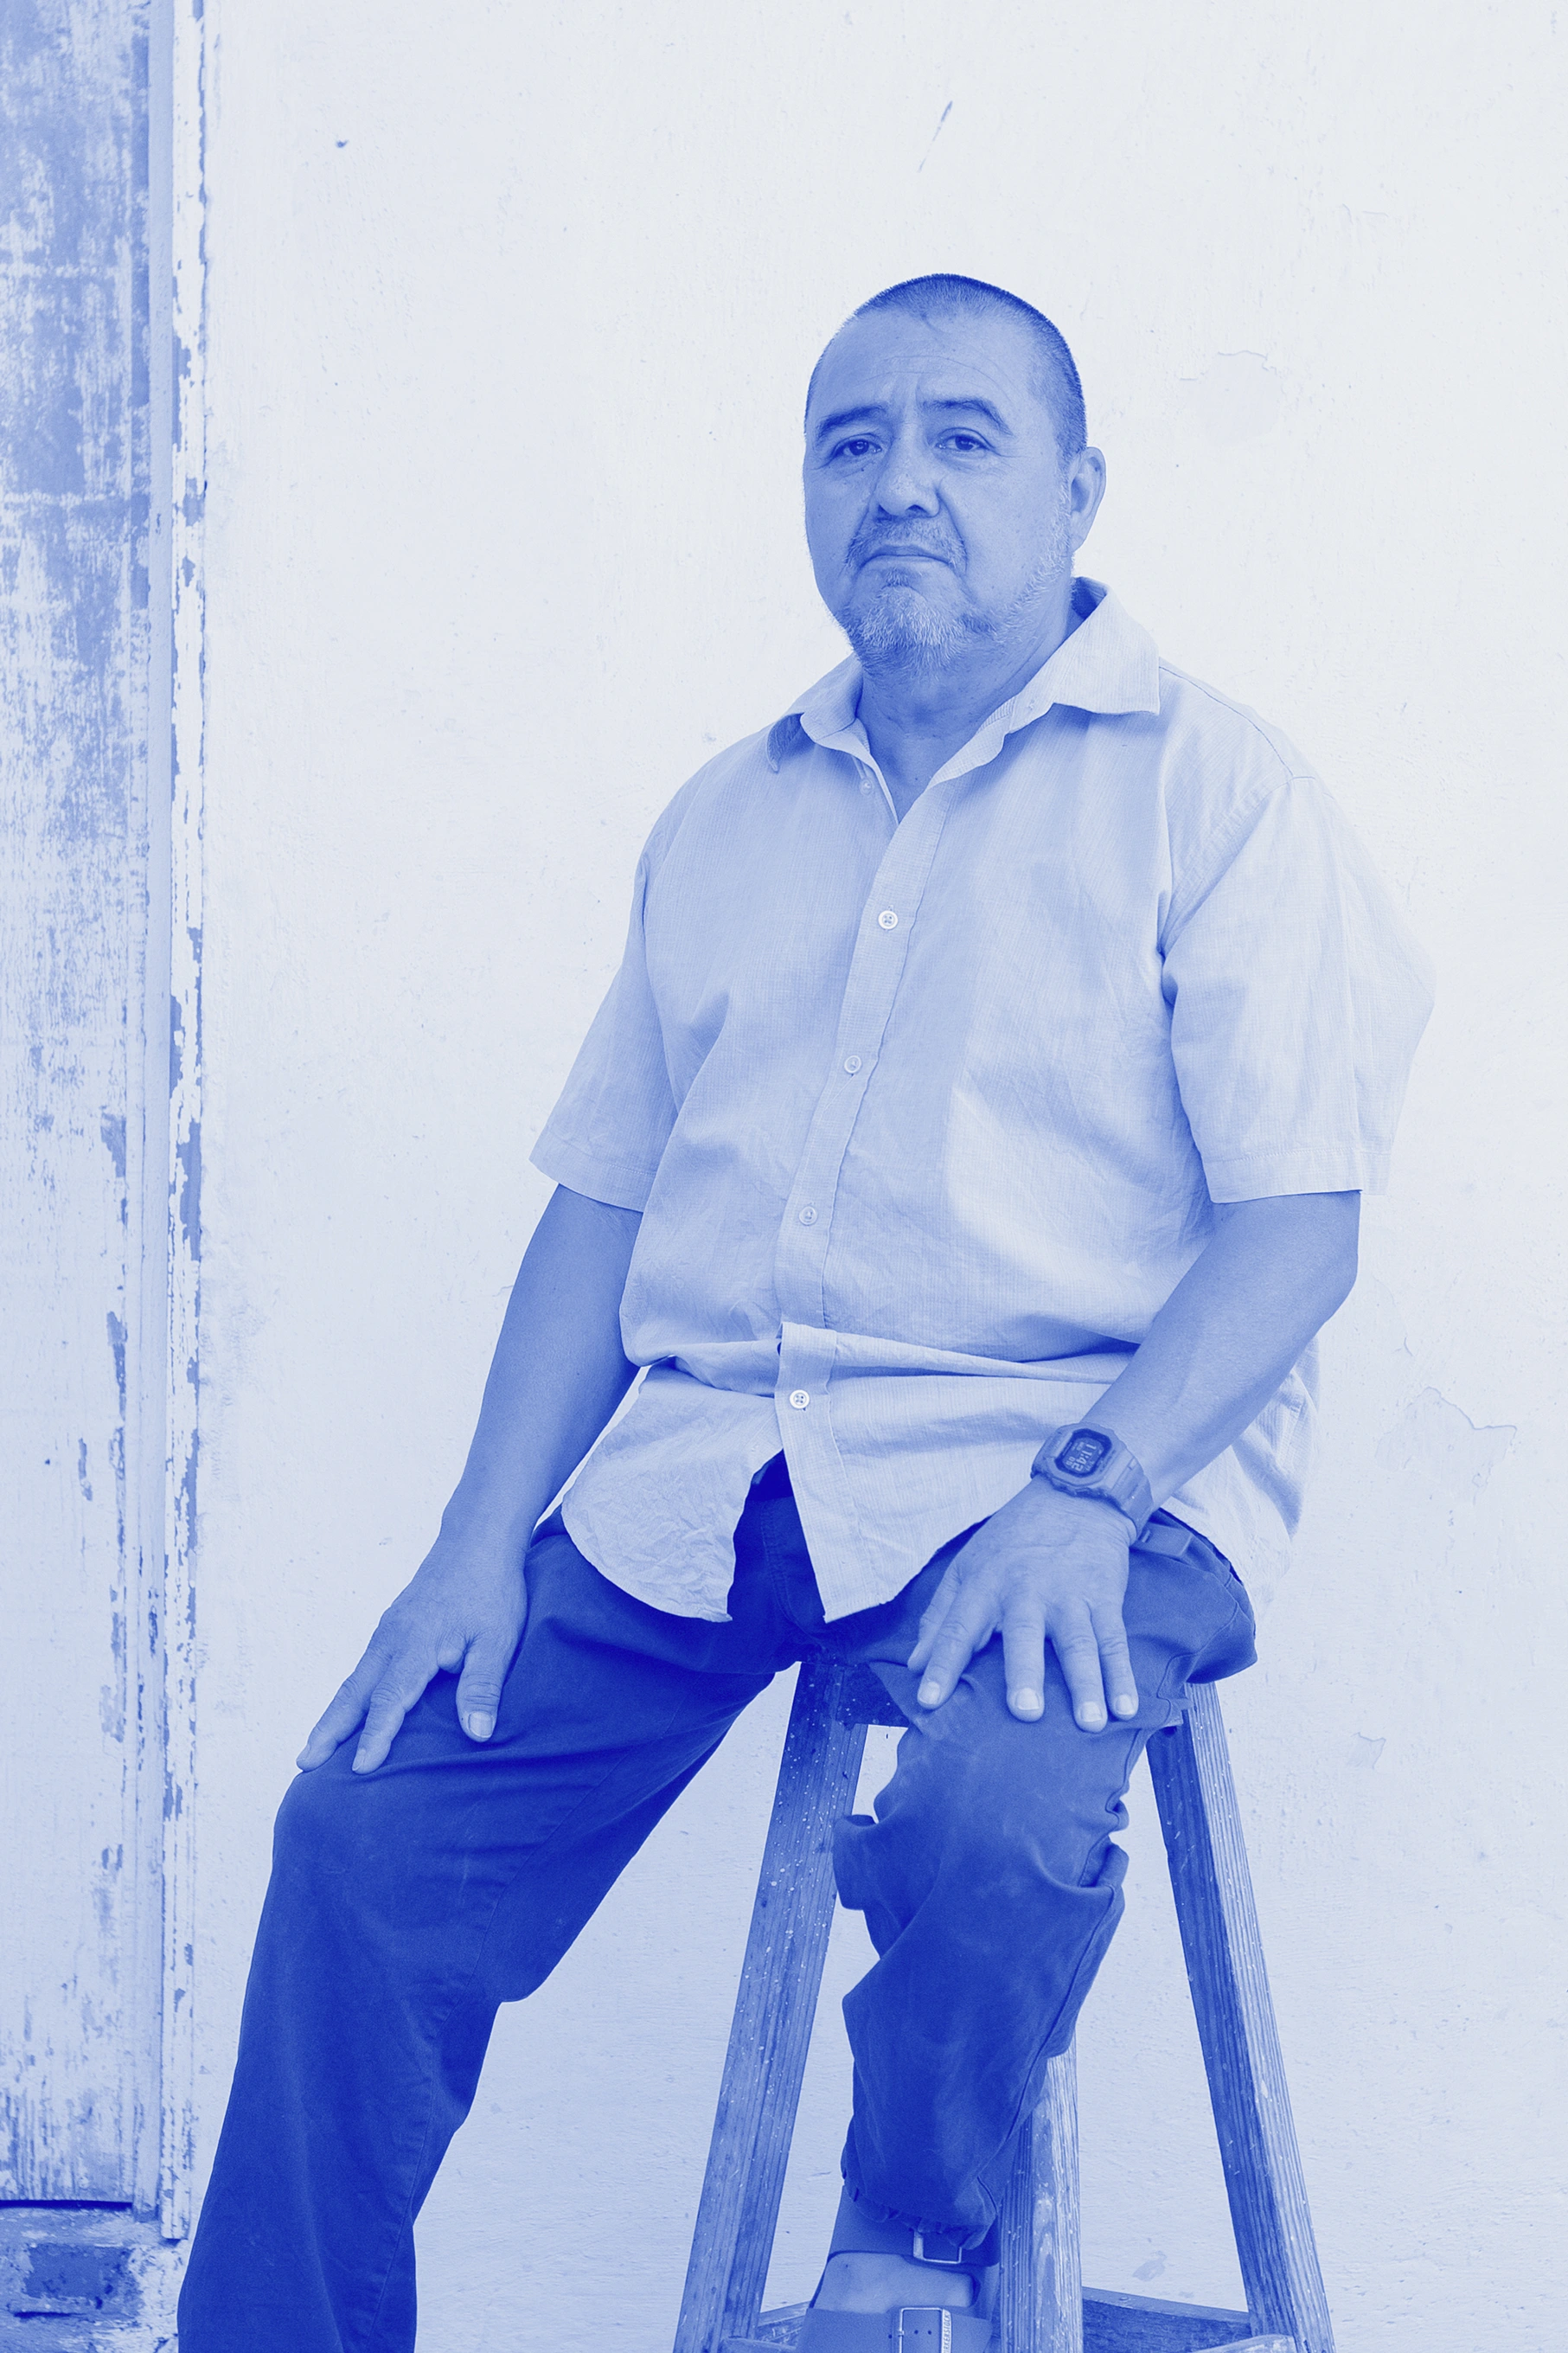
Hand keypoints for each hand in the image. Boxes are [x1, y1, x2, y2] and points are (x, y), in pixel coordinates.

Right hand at [296, 1534, 528, 1773]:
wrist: (477, 1539)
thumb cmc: (490, 1589)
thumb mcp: (498, 1640)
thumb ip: (483, 1686)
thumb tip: (477, 1733)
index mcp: (416, 1645)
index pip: (391, 1699)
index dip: (376, 1735)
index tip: (359, 1768)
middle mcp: (393, 1640)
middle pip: (354, 1692)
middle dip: (329, 1730)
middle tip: (304, 1763)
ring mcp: (389, 1633)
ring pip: (355, 1680)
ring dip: (334, 1715)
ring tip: (315, 1748)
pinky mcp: (393, 1628)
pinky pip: (365, 1668)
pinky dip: (351, 1695)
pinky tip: (350, 1712)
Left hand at [906, 1480, 1137, 1730]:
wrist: (1075, 1496)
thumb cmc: (1012, 1539)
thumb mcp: (967, 1565)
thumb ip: (940, 1616)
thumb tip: (915, 1664)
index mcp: (985, 1584)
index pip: (957, 1628)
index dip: (942, 1665)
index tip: (929, 1700)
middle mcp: (1026, 1590)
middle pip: (1024, 1635)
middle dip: (1024, 1672)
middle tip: (1025, 1712)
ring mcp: (1070, 1595)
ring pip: (1079, 1643)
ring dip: (1086, 1683)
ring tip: (1091, 1723)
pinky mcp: (1105, 1597)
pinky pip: (1115, 1640)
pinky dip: (1122, 1675)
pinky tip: (1125, 1707)